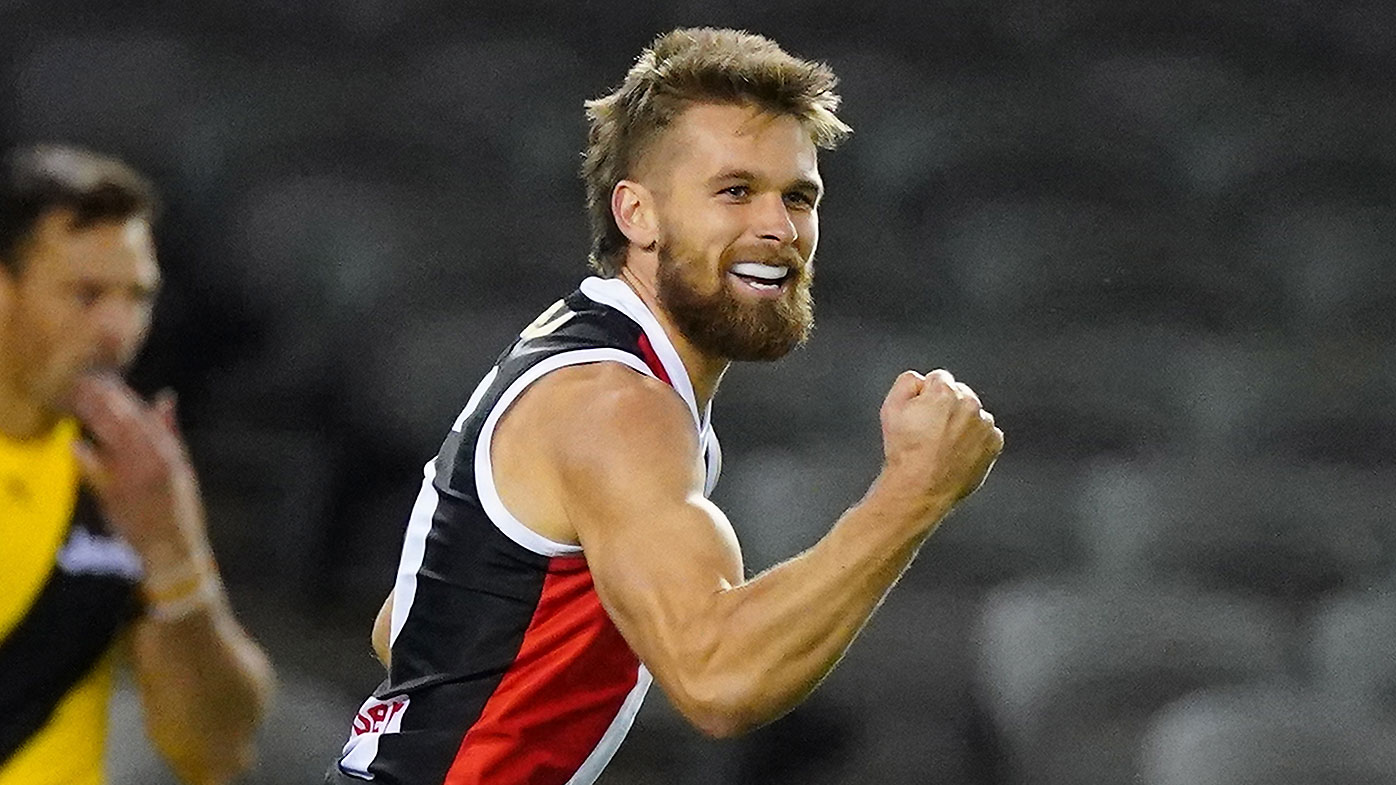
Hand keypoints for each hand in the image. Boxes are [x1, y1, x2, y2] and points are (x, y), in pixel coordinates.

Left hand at [70, 373, 209, 576]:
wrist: (170, 546)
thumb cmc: (180, 508)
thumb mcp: (182, 467)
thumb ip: (170, 433)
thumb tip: (164, 398)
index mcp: (169, 454)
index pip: (143, 417)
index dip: (125, 397)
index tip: (110, 381)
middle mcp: (150, 461)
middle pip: (124, 422)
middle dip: (106, 401)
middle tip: (88, 383)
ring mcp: (131, 477)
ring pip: (110, 439)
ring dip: (94, 418)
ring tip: (81, 401)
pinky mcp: (114, 494)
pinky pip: (95, 470)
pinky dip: (85, 455)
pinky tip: (75, 442)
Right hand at [876, 369, 1003, 519]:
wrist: (920, 488)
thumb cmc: (904, 451)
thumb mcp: (890, 408)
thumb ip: (906, 382)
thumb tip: (920, 380)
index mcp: (944, 391)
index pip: (937, 379)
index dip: (925, 396)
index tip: (920, 416)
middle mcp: (969, 404)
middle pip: (958, 395)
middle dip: (946, 407)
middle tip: (929, 432)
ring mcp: (984, 425)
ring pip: (972, 415)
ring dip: (961, 424)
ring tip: (942, 446)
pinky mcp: (994, 443)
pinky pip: (985, 435)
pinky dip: (974, 441)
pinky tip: (956, 454)